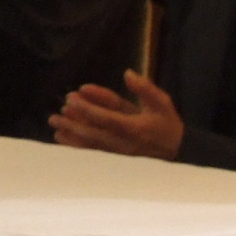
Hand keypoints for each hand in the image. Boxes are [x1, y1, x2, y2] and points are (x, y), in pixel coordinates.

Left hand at [50, 71, 185, 159]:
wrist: (179, 152)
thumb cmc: (168, 125)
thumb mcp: (162, 103)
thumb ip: (145, 88)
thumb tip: (128, 73)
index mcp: (134, 128)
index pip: (107, 118)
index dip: (88, 109)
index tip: (72, 100)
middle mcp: (124, 144)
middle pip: (94, 135)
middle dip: (73, 125)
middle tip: (55, 116)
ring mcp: (119, 155)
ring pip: (92, 147)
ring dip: (72, 139)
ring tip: (55, 130)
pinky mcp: (117, 161)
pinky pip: (94, 156)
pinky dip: (79, 150)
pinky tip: (65, 143)